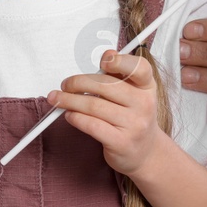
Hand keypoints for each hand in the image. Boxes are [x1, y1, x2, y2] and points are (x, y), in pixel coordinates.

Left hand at [48, 49, 165, 177]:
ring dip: (70, 101)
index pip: (139, 67)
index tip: (103, 62)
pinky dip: (76, 118)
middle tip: (65, 85)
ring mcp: (134, 125)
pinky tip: (69, 115)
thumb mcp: (133, 93)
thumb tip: (109, 53)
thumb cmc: (133, 118)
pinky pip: (92, 125)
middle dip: (78, 83)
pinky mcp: (122, 142)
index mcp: (147, 87)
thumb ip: (119, 73)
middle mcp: (144, 105)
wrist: (145, 152)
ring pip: (94, 106)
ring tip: (58, 99)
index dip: (120, 61)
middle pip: (105, 85)